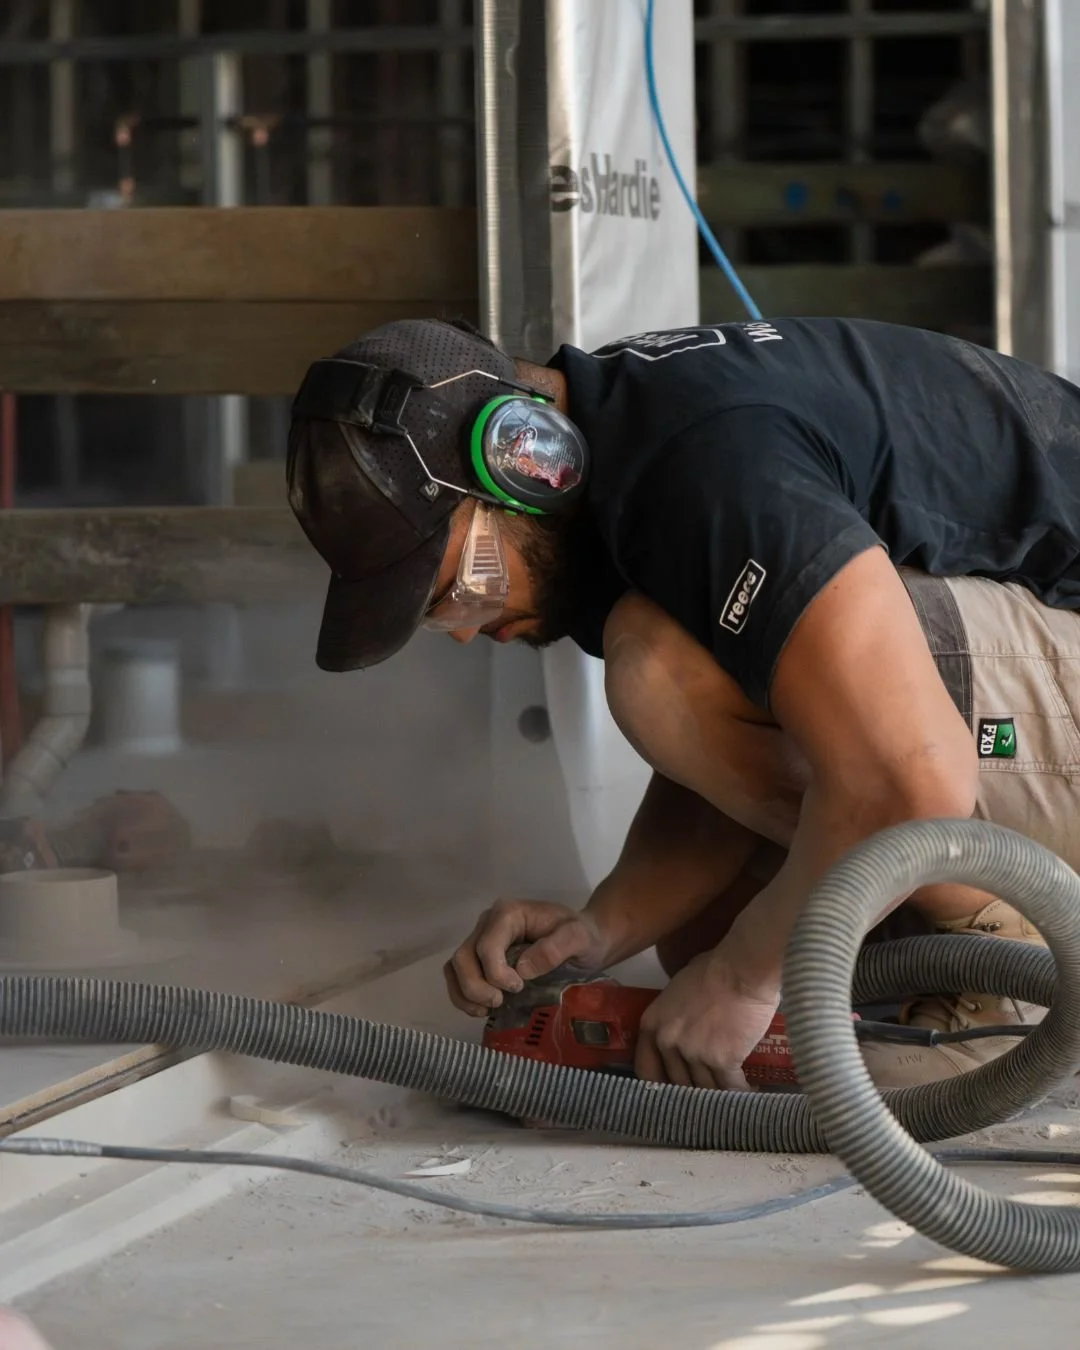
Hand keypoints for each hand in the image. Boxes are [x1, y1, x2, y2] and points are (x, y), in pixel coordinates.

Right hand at [444, 899, 611, 1016]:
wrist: (586, 940)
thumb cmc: (583, 936)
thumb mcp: (579, 938)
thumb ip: (554, 948)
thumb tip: (522, 969)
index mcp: (509, 913)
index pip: (488, 945)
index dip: (495, 972)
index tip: (518, 988)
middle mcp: (489, 924)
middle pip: (464, 956)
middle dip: (475, 986)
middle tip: (498, 1004)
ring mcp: (483, 940)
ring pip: (456, 967)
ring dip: (465, 993)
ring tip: (486, 1011)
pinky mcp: (483, 958)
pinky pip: (459, 976)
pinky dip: (463, 995)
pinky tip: (482, 1010)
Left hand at [635, 948, 779, 1089]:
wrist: (743, 969)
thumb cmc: (715, 968)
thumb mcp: (679, 988)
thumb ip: (673, 1015)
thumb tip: (683, 1027)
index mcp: (652, 1024)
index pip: (646, 1069)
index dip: (660, 1085)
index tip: (673, 1093)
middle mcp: (668, 1042)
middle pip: (677, 1083)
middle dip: (694, 1091)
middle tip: (708, 1095)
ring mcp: (694, 1053)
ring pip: (705, 1088)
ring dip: (718, 1095)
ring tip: (731, 1096)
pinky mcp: (722, 1061)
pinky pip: (730, 1087)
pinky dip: (741, 1092)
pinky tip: (750, 1092)